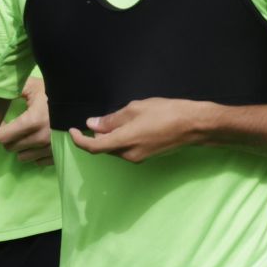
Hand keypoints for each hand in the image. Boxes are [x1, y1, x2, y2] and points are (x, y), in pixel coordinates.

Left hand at [0, 76, 50, 163]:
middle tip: (12, 127)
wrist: (81, 101)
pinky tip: (36, 142)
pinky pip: (39, 162)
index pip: (3, 137)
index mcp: (33, 121)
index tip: (3, 122)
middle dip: (8, 138)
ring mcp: (51, 148)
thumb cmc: (55, 92)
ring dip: (20, 147)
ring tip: (24, 135)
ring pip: (23, 157)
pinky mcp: (58, 154)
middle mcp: (41, 138)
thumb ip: (12, 89)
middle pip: (11, 148)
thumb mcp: (32, 85)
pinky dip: (34, 153)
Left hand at [67, 98, 207, 163]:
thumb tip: (93, 125)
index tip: (72, 130)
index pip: (93, 147)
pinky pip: (126, 149)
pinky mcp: (146, 156)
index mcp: (124, 142)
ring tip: (116, 119)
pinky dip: (121, 139)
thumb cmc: (166, 113)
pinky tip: (129, 126)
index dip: (79, 140)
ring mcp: (138, 157)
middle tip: (96, 120)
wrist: (193, 125)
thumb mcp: (135, 109)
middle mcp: (129, 154)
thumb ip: (112, 119)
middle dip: (96, 136)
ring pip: (115, 148)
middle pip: (104, 148)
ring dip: (110, 137)